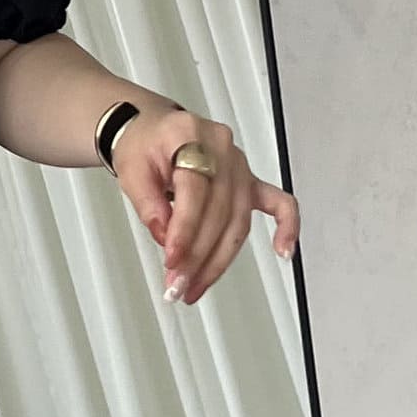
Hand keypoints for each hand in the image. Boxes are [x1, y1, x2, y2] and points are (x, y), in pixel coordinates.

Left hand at [111, 103, 298, 305]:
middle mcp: (222, 151)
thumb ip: (148, 204)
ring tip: (195, 287)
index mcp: (190, 137)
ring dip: (218, 260)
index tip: (172, 260)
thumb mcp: (130, 171)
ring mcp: (240, 167)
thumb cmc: (143, 145)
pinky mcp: (248, 182)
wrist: (153, 130)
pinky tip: (284, 251)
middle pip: (219, 212)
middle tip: (178, 285)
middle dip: (198, 257)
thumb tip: (167, 237)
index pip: (194, 191)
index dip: (184, 231)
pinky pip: (278, 203)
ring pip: (238, 220)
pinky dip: (287, 226)